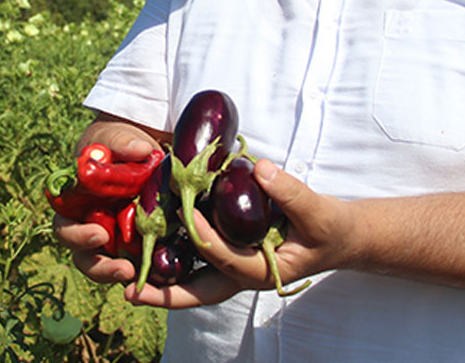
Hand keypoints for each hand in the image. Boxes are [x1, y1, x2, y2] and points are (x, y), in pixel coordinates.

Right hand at [52, 117, 166, 284]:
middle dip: (99, 266)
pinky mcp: (138, 243)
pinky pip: (138, 261)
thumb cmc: (117, 142)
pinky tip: (161, 274)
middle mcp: (89, 226)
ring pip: (109, 265)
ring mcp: (115, 237)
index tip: (99, 234)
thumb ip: (123, 142)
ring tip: (138, 275)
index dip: (76, 236)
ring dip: (120, 275)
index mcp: (74, 205)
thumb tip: (139, 150)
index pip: (64, 227)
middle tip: (122, 268)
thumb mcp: (116, 136)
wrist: (141, 147)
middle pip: (84, 256)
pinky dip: (146, 269)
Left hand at [125, 159, 351, 307]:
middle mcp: (243, 276)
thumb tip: (260, 169)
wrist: (338, 236)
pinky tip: (149, 247)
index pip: (225, 258)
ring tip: (125, 276)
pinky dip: (174, 257)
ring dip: (161, 280)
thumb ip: (291, 192)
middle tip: (130, 292)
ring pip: (192, 282)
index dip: (203, 236)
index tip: (183, 215)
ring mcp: (234, 269)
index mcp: (263, 271)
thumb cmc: (330, 227)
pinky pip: (196, 263)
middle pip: (198, 291)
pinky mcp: (230, 255)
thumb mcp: (319, 211)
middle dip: (165, 294)